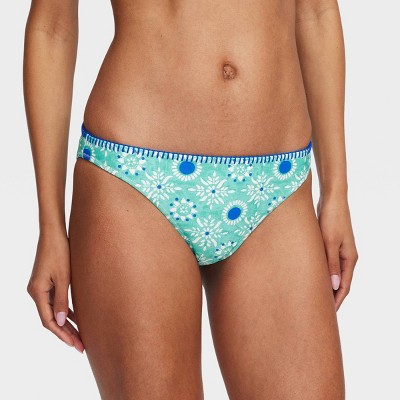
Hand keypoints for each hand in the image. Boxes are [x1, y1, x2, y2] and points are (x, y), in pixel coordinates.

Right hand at [27, 230, 83, 352]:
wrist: (54, 233)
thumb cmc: (60, 252)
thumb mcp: (64, 277)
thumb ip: (62, 300)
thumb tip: (62, 322)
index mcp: (37, 292)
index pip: (48, 321)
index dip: (62, 334)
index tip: (75, 344)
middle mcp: (36, 292)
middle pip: (51, 319)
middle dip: (66, 333)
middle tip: (80, 346)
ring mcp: (41, 288)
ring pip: (54, 312)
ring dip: (67, 324)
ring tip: (80, 337)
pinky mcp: (47, 283)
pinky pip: (56, 302)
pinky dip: (66, 311)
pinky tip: (77, 319)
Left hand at [317, 195, 358, 310]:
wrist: (332, 199)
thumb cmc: (331, 219)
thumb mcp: (329, 242)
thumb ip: (331, 264)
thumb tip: (335, 287)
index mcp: (349, 258)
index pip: (344, 286)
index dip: (336, 301)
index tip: (327, 316)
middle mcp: (346, 257)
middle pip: (340, 283)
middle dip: (331, 297)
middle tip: (318, 311)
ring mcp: (339, 251)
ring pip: (333, 274)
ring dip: (325, 286)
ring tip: (313, 298)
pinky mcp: (330, 245)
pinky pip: (327, 264)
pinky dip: (322, 273)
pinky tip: (311, 278)